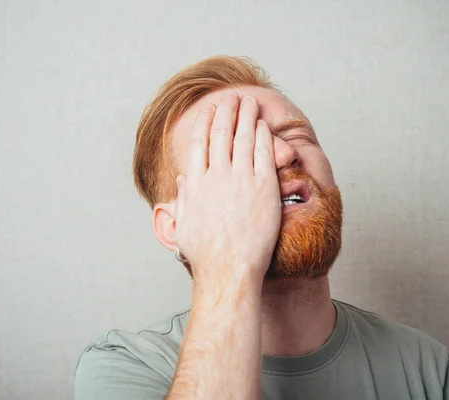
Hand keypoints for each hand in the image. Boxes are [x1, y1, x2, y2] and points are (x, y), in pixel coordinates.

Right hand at [174, 92, 280, 288]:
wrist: (229, 270)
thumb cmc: (205, 255)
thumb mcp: (185, 225)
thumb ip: (184, 199)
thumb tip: (184, 181)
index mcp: (196, 184)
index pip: (200, 143)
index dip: (205, 122)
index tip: (209, 110)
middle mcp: (217, 177)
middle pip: (221, 134)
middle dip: (226, 111)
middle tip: (231, 98)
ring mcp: (241, 180)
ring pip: (243, 138)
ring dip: (245, 116)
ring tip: (249, 102)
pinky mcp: (264, 188)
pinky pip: (264, 154)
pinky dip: (262, 136)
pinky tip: (262, 125)